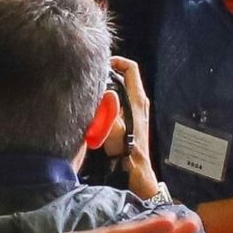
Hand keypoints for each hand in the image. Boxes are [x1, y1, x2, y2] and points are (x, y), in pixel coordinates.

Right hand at [108, 57, 156, 199]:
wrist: (134, 171)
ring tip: (93, 93)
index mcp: (137, 100)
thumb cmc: (126, 152)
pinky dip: (109, 102)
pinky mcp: (132, 120)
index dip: (118, 61)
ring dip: (108, 90)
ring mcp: (137, 111)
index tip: (103, 64)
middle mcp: (139, 103)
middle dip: (110, 75)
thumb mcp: (113, 127)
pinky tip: (97, 110)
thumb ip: (109, 108)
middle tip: (94, 78)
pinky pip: (120, 103)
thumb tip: (106, 92)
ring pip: (122, 91)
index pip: (131, 68)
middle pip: (125, 78)